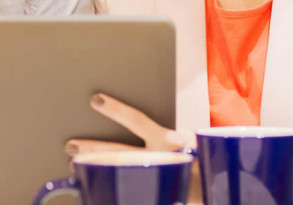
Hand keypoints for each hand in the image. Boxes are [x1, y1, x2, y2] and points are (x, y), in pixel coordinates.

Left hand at [66, 93, 201, 200]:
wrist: (222, 180)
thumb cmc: (200, 155)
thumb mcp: (189, 141)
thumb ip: (177, 138)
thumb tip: (168, 136)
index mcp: (166, 139)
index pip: (137, 120)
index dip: (116, 110)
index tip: (95, 100)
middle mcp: (160, 157)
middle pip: (120, 152)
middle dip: (94, 149)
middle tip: (70, 145)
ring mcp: (159, 174)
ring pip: (121, 171)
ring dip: (97, 169)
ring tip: (73, 165)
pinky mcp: (164, 189)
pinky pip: (132, 192)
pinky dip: (114, 191)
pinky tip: (95, 188)